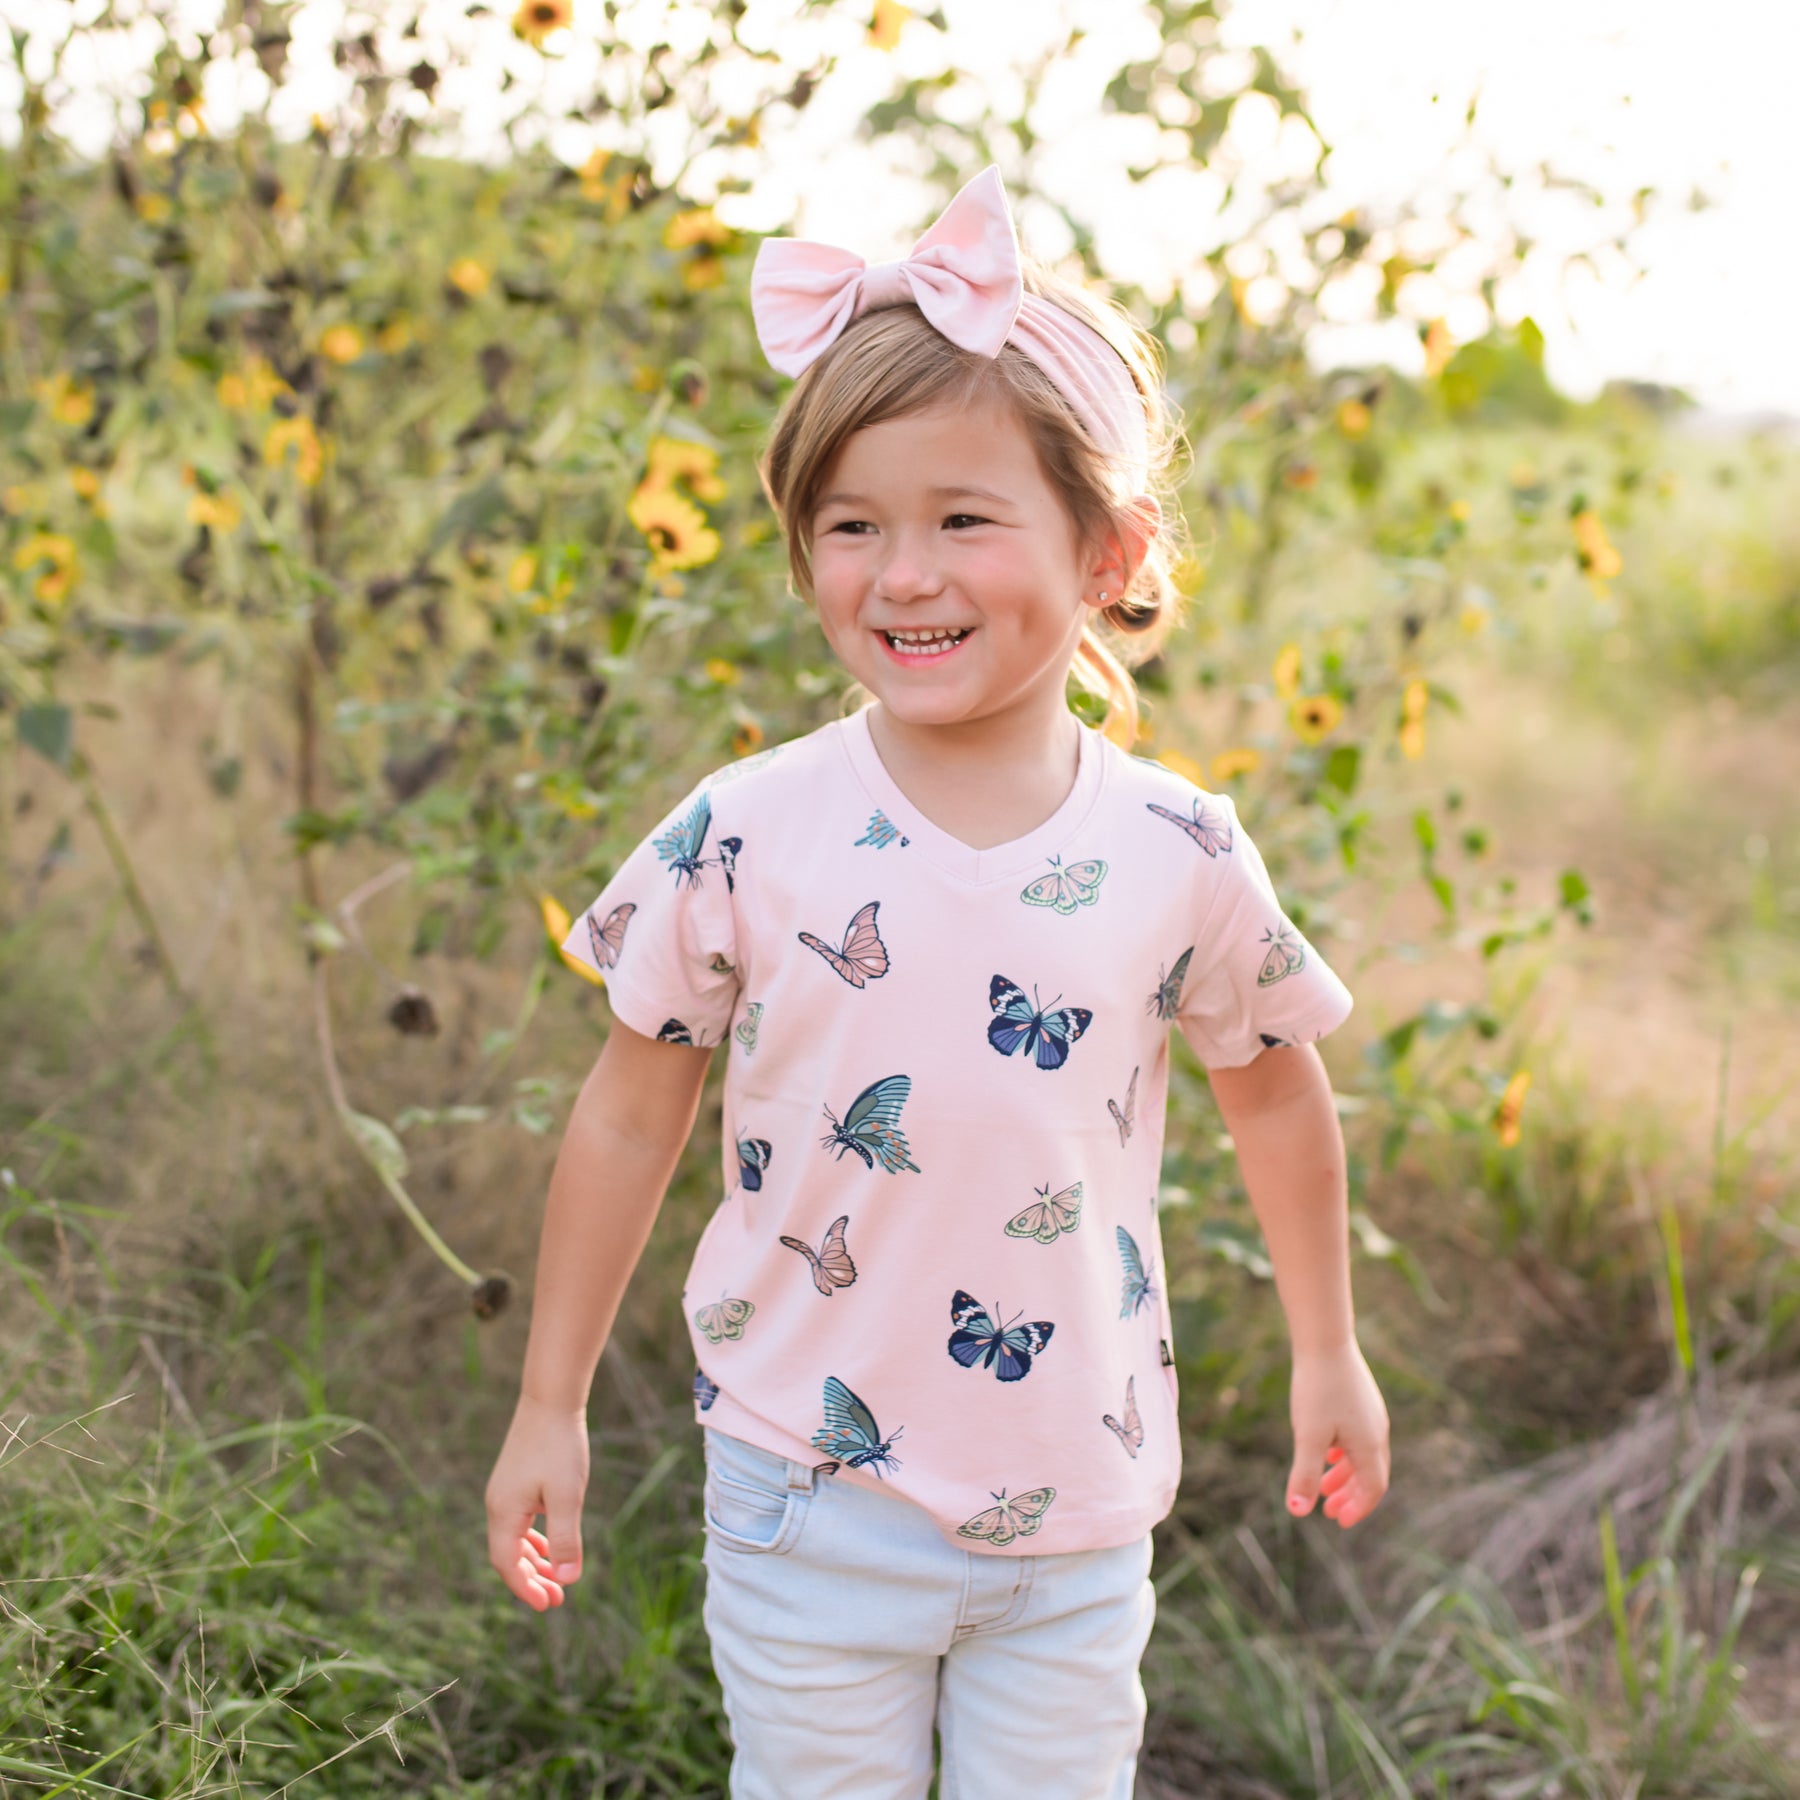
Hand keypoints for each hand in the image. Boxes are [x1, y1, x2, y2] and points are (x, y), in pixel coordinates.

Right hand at [486, 1393, 590, 1609]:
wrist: (551, 1398)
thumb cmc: (559, 1446)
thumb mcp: (567, 1495)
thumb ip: (566, 1539)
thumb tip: (568, 1580)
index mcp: (504, 1512)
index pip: (508, 1565)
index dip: (526, 1589)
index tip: (549, 1606)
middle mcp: (498, 1505)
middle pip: (508, 1557)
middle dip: (531, 1581)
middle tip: (557, 1601)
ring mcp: (505, 1492)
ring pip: (514, 1540)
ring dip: (534, 1563)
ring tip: (557, 1579)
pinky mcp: (515, 1481)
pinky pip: (520, 1523)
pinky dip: (534, 1541)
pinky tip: (551, 1547)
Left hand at [1284, 1339, 1389, 1527]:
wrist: (1324, 1339)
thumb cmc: (1317, 1388)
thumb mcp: (1308, 1435)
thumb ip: (1305, 1474)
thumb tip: (1298, 1512)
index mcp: (1370, 1444)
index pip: (1373, 1488)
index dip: (1357, 1509)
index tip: (1337, 1521)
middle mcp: (1376, 1431)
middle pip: (1370, 1474)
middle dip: (1351, 1496)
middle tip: (1330, 1512)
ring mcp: (1369, 1413)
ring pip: (1362, 1455)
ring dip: (1345, 1475)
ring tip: (1323, 1486)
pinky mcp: (1358, 1399)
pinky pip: (1356, 1436)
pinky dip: (1343, 1453)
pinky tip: (1325, 1451)